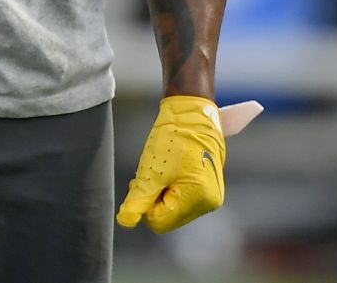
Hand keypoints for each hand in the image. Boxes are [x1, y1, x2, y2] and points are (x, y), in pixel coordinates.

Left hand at [117, 95, 226, 232]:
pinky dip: (171, 188)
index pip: (161, 221)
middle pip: (169, 216)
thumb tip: (125, 222)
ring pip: (174, 208)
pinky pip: (183, 199)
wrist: (191, 113)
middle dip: (154, 199)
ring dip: (161, 193)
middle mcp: (210, 202)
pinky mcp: (208, 187)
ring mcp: (211, 195)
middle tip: (149, 175)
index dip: (146, 204)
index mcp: (199, 199)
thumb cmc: (172, 139)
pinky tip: (168, 172)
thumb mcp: (151, 170)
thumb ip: (138, 198)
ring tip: (159, 171)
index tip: (144, 181)